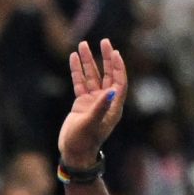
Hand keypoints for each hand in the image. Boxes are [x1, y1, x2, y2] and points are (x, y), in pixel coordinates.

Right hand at [58, 36, 127, 174]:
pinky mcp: (82, 103)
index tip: (115, 52)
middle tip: (104, 41)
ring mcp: (93, 101)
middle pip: (108, 75)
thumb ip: (101, 106)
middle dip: (106, 58)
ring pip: (92, 76)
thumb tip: (111, 91)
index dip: (118, 67)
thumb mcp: (92, 123)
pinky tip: (73, 58)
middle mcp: (106, 101)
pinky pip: (80, 83)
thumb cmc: (84, 141)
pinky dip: (77, 71)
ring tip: (82, 45)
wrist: (74, 153)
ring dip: (88, 61)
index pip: (119, 82)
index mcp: (113, 107)